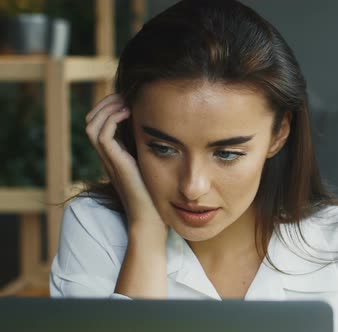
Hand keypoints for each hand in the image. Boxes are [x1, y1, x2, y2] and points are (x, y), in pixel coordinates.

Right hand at [85, 94, 165, 233]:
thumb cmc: (159, 197)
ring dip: (107, 108)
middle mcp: (109, 157)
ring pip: (92, 125)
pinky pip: (103, 135)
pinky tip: (130, 114)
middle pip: (92, 120)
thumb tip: (172, 130)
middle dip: (106, 103)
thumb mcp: (157, 166)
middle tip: (125, 95)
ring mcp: (110, 160)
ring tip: (126, 101)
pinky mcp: (115, 164)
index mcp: (116, 156)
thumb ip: (156, 150)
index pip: (101, 124)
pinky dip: (112, 120)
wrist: (153, 221)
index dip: (110, 107)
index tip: (129, 98)